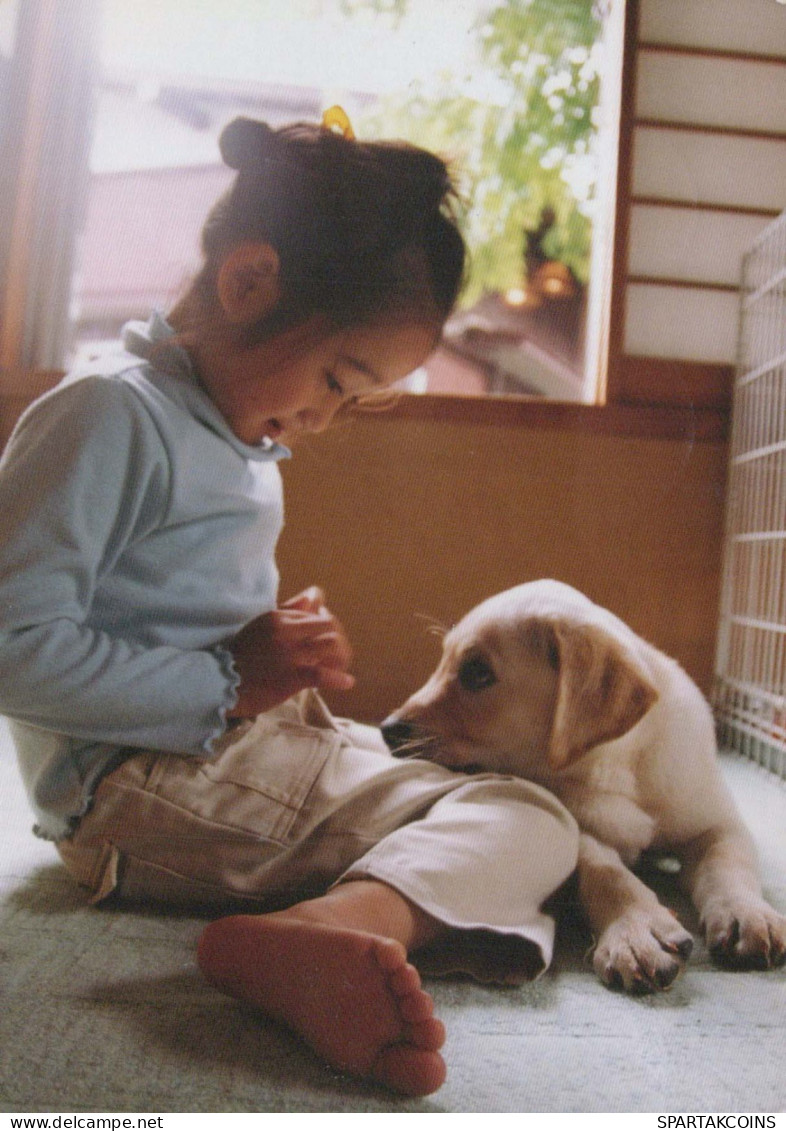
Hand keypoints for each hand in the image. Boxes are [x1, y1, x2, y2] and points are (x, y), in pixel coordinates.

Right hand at [226, 587, 354, 716]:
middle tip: (338, 654)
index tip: (326, 640)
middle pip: (329, 625)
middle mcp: (286, 631)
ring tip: (341, 667)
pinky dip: (338, 678)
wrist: (221, 683)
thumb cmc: (242, 655)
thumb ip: (290, 610)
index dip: (327, 626)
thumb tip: (316, 593)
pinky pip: (323, 674)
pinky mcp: (291, 676)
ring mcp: (290, 654)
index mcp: (278, 617)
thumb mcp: (263, 625)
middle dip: (338, 639)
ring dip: (342, 656)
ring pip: (331, 645)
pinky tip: (346, 683)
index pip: (316, 612)